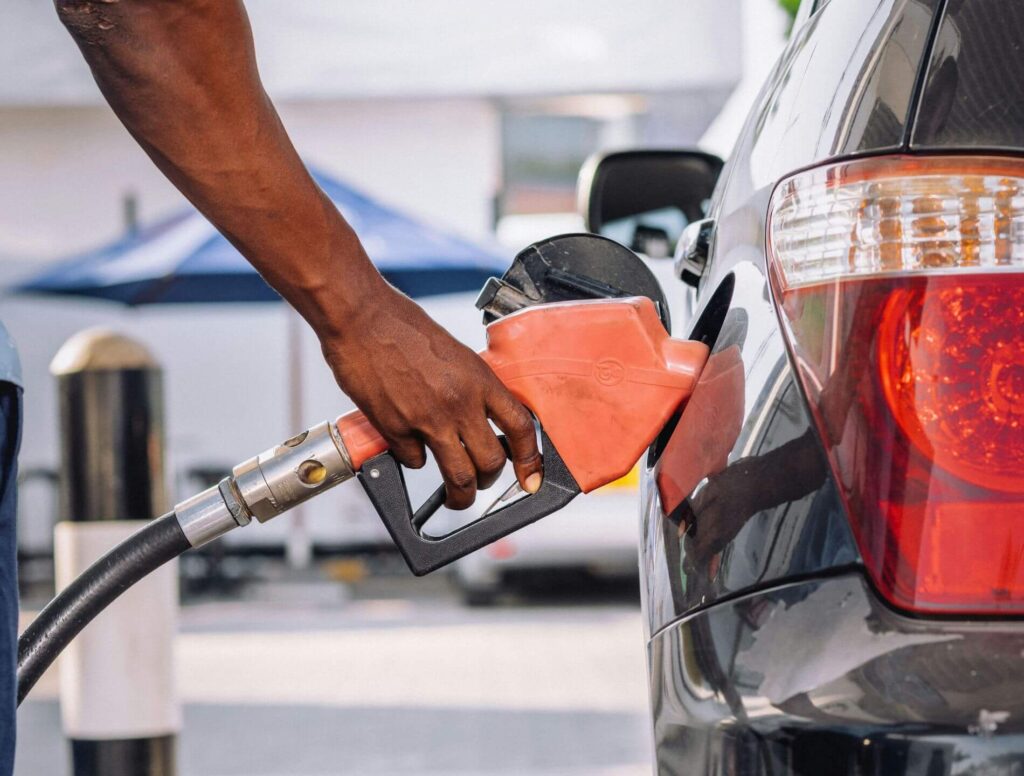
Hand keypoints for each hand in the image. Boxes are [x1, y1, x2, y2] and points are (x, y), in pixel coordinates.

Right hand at [319, 282, 542, 508]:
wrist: (361, 318)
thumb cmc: (403, 327)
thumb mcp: (454, 354)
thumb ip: (470, 388)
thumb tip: (480, 420)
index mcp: (479, 379)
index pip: (521, 428)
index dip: (529, 460)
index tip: (529, 477)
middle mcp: (460, 402)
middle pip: (491, 462)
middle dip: (488, 481)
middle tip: (481, 483)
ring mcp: (428, 419)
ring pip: (458, 476)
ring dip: (460, 495)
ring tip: (456, 498)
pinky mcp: (396, 429)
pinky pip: (414, 461)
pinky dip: (414, 459)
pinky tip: (408, 444)